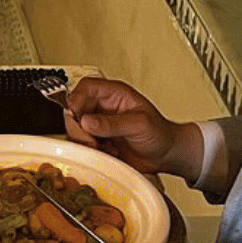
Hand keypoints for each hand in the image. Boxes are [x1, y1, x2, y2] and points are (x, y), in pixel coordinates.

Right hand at [62, 76, 202, 178]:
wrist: (166, 155)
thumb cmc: (160, 134)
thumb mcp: (140, 125)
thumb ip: (113, 123)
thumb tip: (87, 121)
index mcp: (114, 94)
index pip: (86, 87)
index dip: (77, 99)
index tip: (78, 116)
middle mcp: (103, 107)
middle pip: (75, 110)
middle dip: (79, 128)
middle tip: (92, 141)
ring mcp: (99, 124)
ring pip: (75, 129)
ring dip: (86, 142)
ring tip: (106, 149)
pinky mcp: (97, 140)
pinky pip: (82, 144)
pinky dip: (91, 152)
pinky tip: (108, 153)